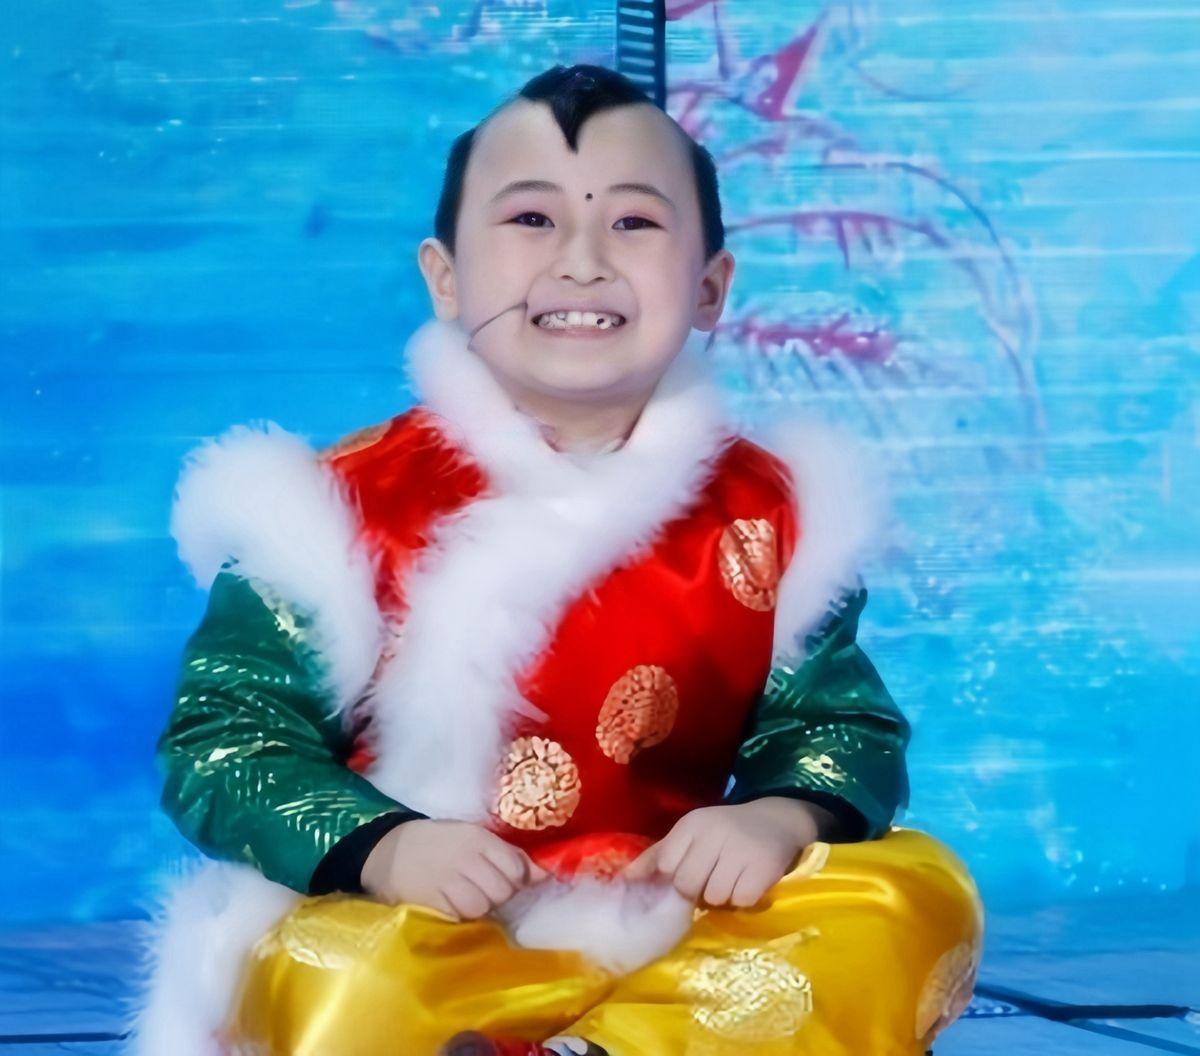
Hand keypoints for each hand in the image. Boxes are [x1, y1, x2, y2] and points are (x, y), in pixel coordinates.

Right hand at [360, 819, 549, 919]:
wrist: (388, 850)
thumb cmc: (439, 843)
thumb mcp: (473, 837)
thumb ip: (509, 855)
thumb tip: (544, 876)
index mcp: (478, 839)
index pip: (515, 867)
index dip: (516, 879)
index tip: (507, 881)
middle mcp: (465, 858)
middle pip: (502, 890)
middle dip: (499, 896)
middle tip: (485, 892)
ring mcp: (446, 881)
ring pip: (482, 907)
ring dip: (480, 909)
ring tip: (467, 900)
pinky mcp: (429, 902)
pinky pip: (458, 918)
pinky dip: (460, 917)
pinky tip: (453, 908)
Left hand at [619, 797, 830, 907]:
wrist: (776, 820)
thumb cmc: (724, 832)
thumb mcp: (690, 836)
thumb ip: (657, 857)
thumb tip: (625, 881)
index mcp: (692, 824)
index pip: (667, 865)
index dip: (675, 877)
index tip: (688, 874)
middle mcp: (715, 832)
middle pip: (687, 884)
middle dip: (697, 890)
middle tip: (710, 880)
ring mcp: (740, 849)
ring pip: (714, 896)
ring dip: (721, 897)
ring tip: (731, 880)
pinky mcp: (763, 867)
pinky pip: (741, 901)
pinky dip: (742, 899)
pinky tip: (747, 883)